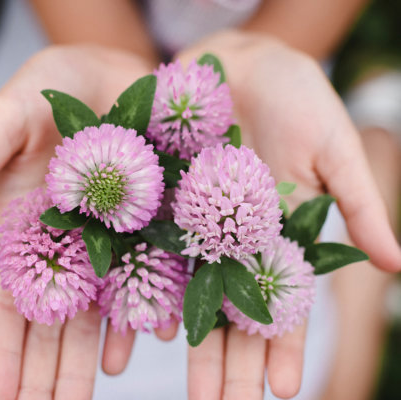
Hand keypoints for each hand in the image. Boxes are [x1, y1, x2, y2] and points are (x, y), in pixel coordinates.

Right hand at [0, 45, 173, 398]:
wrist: (117, 70)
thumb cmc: (55, 85)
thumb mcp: (7, 116)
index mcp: (23, 225)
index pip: (8, 300)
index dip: (3, 349)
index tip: (1, 398)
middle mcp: (66, 240)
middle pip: (56, 318)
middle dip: (51, 369)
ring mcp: (111, 236)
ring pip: (102, 307)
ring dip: (96, 354)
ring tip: (94, 396)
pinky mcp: (152, 222)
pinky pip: (151, 275)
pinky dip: (149, 308)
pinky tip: (153, 341)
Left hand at [178, 31, 400, 398]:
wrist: (241, 65)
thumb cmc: (298, 100)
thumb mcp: (336, 151)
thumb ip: (360, 206)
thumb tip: (396, 264)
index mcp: (279, 236)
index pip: (283, 303)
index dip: (283, 347)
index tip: (282, 392)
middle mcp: (235, 239)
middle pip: (232, 310)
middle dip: (229, 361)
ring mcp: (196, 223)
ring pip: (191, 292)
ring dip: (189, 341)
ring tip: (187, 388)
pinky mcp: (162, 200)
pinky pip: (152, 250)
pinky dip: (147, 286)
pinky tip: (143, 326)